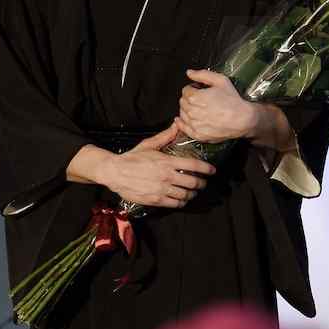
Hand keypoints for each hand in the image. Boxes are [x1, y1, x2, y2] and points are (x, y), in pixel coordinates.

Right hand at [95, 124, 215, 209]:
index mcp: (167, 161)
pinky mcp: (156, 199)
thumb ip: (165, 136)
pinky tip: (181, 199)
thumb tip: (176, 124)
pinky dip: (182, 202)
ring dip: (192, 193)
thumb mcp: (149, 144)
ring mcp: (162, 189)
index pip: (194, 165)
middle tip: (203, 183)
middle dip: (201, 183)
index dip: (207, 168)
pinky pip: (175, 203)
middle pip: (193, 182)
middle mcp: (167, 176)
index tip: (212, 170)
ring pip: (186, 194)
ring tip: (192, 192)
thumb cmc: (132, 158)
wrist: (116, 172)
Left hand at [176, 69, 259, 143]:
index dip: (192, 88)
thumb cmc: (233, 100)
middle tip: (199, 99)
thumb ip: (202, 75)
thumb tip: (189, 73)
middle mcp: (192, 112)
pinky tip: (184, 120)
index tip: (198, 90)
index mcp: (195, 97)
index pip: (185, 91)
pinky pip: (184, 128)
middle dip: (189, 99)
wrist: (243, 119)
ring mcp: (194, 125)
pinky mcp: (198, 135)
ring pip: (182, 114)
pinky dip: (182, 123)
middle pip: (183, 102)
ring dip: (187, 110)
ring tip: (198, 108)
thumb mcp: (221, 80)